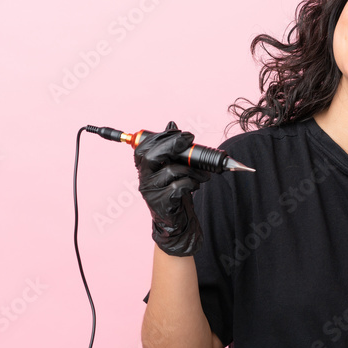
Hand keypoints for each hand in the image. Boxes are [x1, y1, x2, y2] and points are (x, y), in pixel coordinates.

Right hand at [134, 121, 210, 256]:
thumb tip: (171, 124)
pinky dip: (191, 183)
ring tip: (203, 175)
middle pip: (151, 155)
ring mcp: (151, 191)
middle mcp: (144, 178)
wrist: (178, 223)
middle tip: (191, 141)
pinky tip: (196, 185)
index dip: (162, 137)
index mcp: (145, 167)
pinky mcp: (161, 203)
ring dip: (193, 169)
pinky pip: (178, 186)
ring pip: (171, 170)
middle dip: (173, 145)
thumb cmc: (176, 193)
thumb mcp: (174, 168)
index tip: (182, 134)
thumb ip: (172, 149)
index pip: (144, 146)